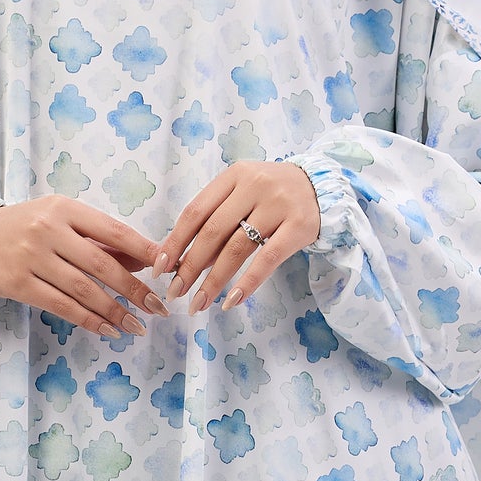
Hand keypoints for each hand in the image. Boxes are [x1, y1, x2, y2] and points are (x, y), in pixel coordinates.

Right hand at [0, 194, 166, 335]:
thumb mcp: (62, 221)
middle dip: (135, 290)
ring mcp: (32, 258)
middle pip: (102, 264)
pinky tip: (108, 330)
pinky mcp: (19, 284)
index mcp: (65, 208)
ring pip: (84, 290)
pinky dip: (89, 321)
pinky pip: (62, 306)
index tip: (167, 269)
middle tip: (158, 308)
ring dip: (115, 311)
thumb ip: (100, 240)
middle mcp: (49, 230)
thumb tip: (147, 260)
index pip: (113, 231)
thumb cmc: (26, 228)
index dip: (144, 251)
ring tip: (137, 327)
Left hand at [151, 160, 320, 312]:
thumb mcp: (241, 194)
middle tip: (175, 293)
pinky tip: (231, 301)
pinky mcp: (299, 226)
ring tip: (198, 304)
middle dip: (189, 266)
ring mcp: (278, 205)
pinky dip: (247, 283)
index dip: (175, 242)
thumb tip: (181, 260)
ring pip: (237, 248)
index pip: (195, 211)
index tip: (159, 269)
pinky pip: (268, 259)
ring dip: (214, 281)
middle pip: (213, 232)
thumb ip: (215, 219)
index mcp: (233, 176)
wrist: (321, 186)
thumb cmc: (270, 195)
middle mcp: (254, 185)